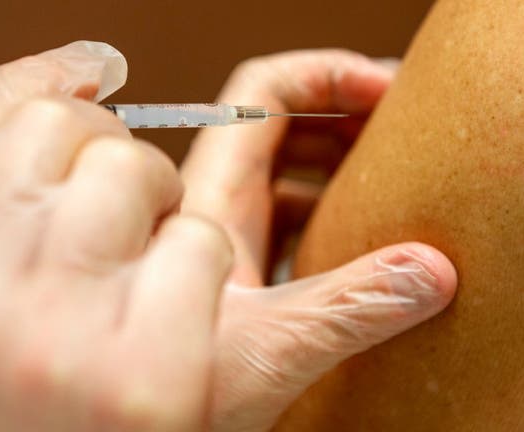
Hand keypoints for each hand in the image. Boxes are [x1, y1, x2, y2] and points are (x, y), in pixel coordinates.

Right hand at [0, 41, 233, 430]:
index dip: (45, 78)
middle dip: (111, 157)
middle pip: (69, 133)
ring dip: (159, 209)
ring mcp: (56, 337)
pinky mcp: (152, 378)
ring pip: (140, 173)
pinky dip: (200, 265)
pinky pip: (198, 242)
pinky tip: (177, 318)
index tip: (90, 70)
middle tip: (122, 214)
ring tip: (143, 274)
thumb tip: (62, 80)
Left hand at [181, 50, 458, 429]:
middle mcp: (202, 211)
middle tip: (392, 131)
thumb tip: (427, 270)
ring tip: (378, 172)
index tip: (384, 92)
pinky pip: (270, 216)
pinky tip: (346, 231)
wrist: (96, 423)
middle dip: (333, 117)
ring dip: (323, 160)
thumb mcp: (260, 355)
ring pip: (268, 169)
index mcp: (210, 204)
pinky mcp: (214, 271)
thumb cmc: (146, 397)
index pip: (261, 97)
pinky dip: (314, 207)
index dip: (325, 78)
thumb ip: (343, 309)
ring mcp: (207, 240)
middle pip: (267, 124)